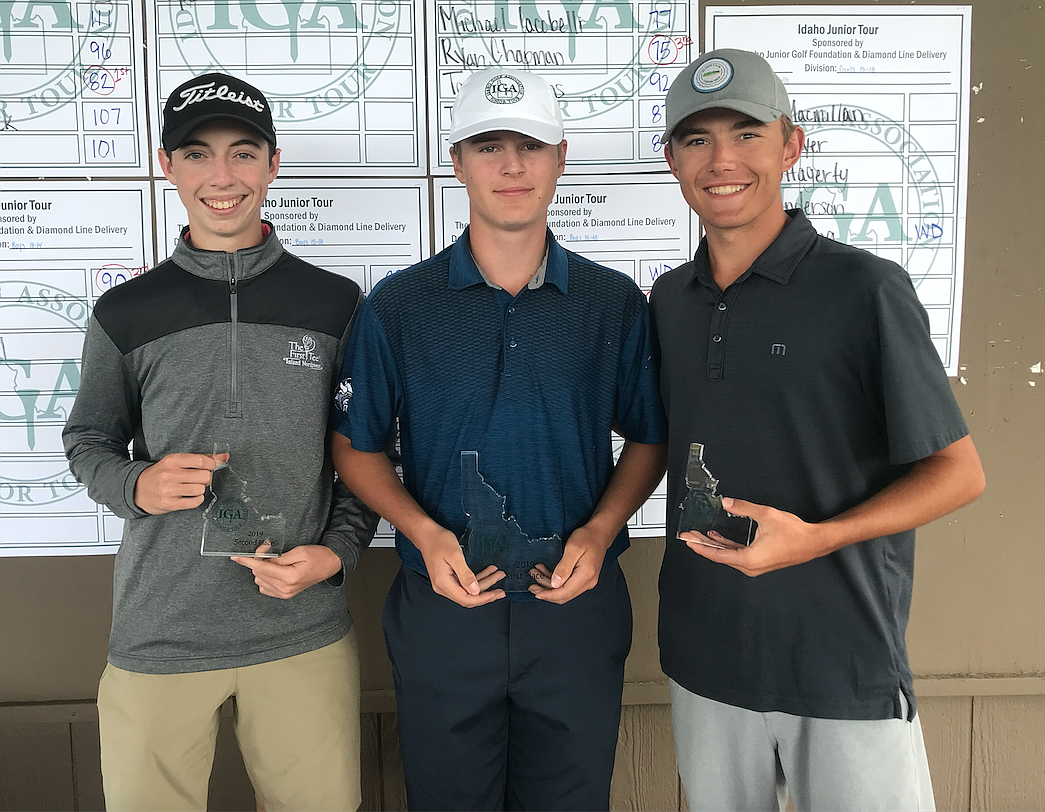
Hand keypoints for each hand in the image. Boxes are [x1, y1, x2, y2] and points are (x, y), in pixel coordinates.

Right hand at [133, 452, 228, 513]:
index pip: (202, 461)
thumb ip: (202, 458)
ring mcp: (169, 490)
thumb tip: (225, 456)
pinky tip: (189, 496)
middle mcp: (170, 474)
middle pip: (205, 476)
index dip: (211, 464)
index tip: (209, 467)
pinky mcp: (169, 504)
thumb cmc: (161, 474)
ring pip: (201, 489)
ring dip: (200, 490)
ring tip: (191, 488)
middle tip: (198, 479)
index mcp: (173, 460)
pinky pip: (195, 502)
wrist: (137, 489)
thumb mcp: (178, 461)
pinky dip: (196, 499)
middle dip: (206, 478)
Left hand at [232, 544, 342, 598]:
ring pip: (260, 580)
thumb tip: (263, 560)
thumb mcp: (299, 551)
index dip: (248, 561)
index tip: (236, 557)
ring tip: (275, 560)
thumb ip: (279, 557)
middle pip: (259, 573)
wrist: (330, 565)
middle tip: (268, 548)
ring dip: (262, 569)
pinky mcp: (284, 594)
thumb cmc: (318, 556)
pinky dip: (265, 577)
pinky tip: (274, 570)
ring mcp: (284, 593)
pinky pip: (264, 587)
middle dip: (259, 560)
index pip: (262, 568)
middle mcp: (285, 588)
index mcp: (290, 577)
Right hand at [417, 527, 504, 607]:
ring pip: (468, 589)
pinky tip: (487, 571)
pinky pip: (465, 583)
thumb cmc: (439, 541)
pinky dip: (477, 578)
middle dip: (487, 592)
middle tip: (502, 588)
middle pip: (468, 597)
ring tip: (498, 574)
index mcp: (444, 584)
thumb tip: (475, 591)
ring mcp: (445, 583)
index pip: (466, 599)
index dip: (483, 599)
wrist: (427, 534)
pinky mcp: (448, 578)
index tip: (496, 594)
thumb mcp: (455, 556)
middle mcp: (443, 587)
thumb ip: (465, 575)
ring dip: (484, 583)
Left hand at [529, 524, 608, 603]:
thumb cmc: (588, 537)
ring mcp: (586, 581)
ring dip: (548, 585)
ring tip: (536, 574)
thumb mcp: (573, 548)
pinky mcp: (583, 578)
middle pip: (564, 595)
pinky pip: (567, 584)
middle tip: (531, 586)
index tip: (536, 593)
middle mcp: (588, 582)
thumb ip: (564, 567)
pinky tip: (545, 571)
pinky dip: (554, 580)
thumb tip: (555, 584)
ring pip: (564, 590)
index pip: (565, 592)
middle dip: (546, 592)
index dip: (549, 595)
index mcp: (586, 575)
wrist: (600, 533)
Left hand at [680, 497, 832, 576]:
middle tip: (689, 535)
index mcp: (748, 559)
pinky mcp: (760, 561)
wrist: (814, 542)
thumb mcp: (766, 515)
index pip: (717, 555)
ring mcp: (755, 565)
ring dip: (714, 545)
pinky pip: (737, 554)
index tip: (687, 540)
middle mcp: (750, 566)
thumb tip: (726, 503)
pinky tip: (718, 538)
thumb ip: (744, 508)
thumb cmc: (794, 533)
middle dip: (703, 544)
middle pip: (720, 556)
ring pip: (728, 555)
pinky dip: (726, 546)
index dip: (700, 547)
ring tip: (700, 535)